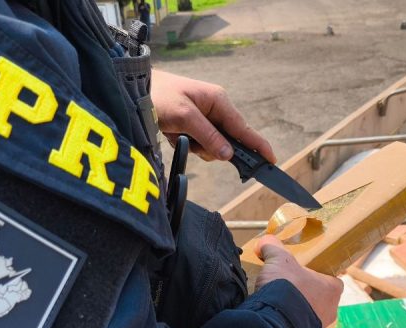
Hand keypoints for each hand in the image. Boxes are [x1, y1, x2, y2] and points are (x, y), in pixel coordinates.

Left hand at [150, 70, 275, 162]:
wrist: (133, 89)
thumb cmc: (159, 95)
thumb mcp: (185, 117)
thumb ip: (209, 136)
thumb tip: (230, 155)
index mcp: (219, 101)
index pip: (244, 129)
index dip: (258, 146)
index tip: (271, 160)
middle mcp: (215, 109)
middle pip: (228, 141)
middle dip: (211, 147)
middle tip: (190, 140)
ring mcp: (204, 118)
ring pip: (212, 146)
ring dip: (196, 146)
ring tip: (175, 132)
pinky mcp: (193, 125)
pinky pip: (198, 143)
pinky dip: (186, 143)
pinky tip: (172, 133)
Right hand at [254, 235, 342, 327]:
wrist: (273, 321)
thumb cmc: (285, 287)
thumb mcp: (278, 260)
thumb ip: (273, 247)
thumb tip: (265, 241)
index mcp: (333, 289)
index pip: (331, 278)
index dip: (317, 274)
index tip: (302, 272)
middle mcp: (331, 310)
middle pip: (320, 297)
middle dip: (304, 293)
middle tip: (287, 286)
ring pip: (309, 315)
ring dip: (296, 309)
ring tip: (278, 303)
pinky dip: (288, 323)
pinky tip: (274, 317)